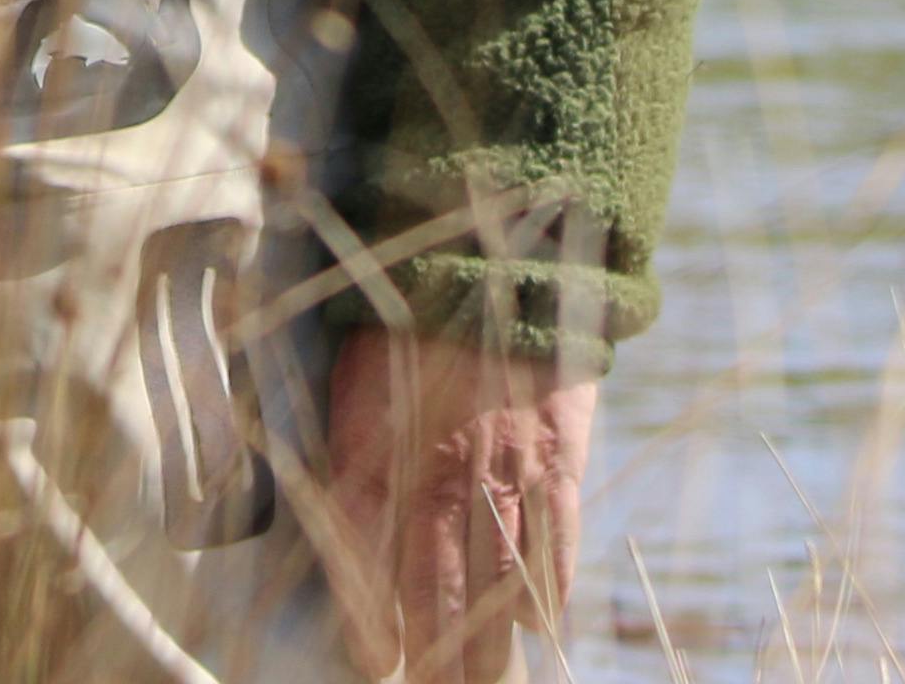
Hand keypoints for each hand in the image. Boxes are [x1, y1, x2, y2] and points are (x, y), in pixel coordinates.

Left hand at [314, 326, 596, 680]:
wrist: (497, 262)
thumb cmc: (410, 314)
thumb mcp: (357, 372)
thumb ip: (355, 444)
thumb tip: (346, 506)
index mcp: (378, 449)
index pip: (366, 559)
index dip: (369, 618)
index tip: (373, 662)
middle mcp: (440, 474)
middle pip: (434, 588)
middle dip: (432, 652)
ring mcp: (504, 472)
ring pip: (495, 579)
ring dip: (487, 642)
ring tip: (480, 683)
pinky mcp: (559, 459)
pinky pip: (555, 542)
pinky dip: (547, 591)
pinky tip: (539, 629)